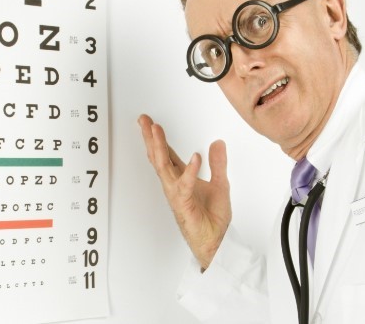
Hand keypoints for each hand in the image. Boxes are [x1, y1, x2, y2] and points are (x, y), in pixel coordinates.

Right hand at [138, 114, 231, 269]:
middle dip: (150, 138)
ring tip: (156, 130)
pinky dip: (191, 171)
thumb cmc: (212, 219)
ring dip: (160, 148)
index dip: (158, 138)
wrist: (216, 243)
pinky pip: (186, 186)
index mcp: (181, 179)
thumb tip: (218, 143)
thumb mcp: (221, 184)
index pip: (167, 154)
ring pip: (164, 167)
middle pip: (159, 157)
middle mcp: (174, 185)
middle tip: (143, 120)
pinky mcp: (184, 204)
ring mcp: (177, 194)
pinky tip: (195, 157)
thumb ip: (218, 163)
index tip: (150, 123)